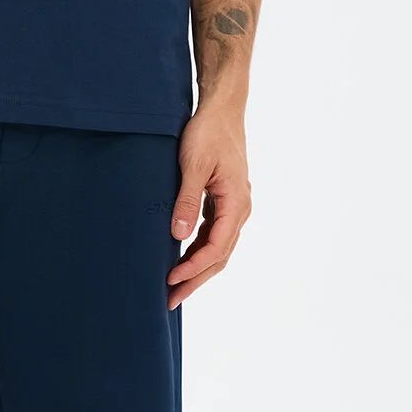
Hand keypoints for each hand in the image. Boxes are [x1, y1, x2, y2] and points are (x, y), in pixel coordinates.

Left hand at [168, 100, 250, 307]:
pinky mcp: (224, 202)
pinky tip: (182, 260)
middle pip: (220, 256)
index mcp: (237, 202)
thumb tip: (178, 236)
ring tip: (174, 287)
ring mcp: (234, 206)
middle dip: (196, 280)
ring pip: (218, 248)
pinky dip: (199, 251)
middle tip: (170, 300)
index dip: (194, 268)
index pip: (217, 247)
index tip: (171, 279)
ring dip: (197, 269)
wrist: (222, 110)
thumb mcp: (193, 165)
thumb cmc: (208, 133)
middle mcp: (240, 209)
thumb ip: (187, 201)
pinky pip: (214, 235)